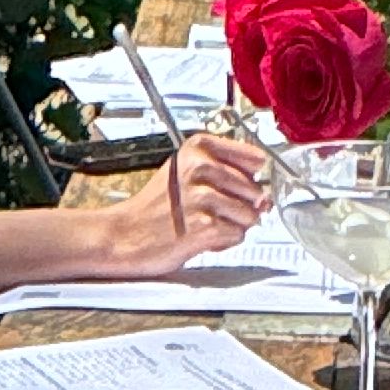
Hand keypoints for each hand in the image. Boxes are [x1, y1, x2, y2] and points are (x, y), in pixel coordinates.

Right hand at [96, 125, 270, 267]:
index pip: (254, 157)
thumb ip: (227, 176)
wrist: (125, 234)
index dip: (253, 177)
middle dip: (242, 206)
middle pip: (254, 189)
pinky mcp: (203, 226)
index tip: (244, 185)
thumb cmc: (156, 207)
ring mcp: (202, 197)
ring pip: (249, 215)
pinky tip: (201, 237)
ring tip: (205, 223)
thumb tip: (265, 198)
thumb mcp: (187, 173)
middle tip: (213, 211)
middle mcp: (200, 167)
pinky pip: (236, 236)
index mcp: (198, 147)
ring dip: (232, 226)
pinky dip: (223, 242)